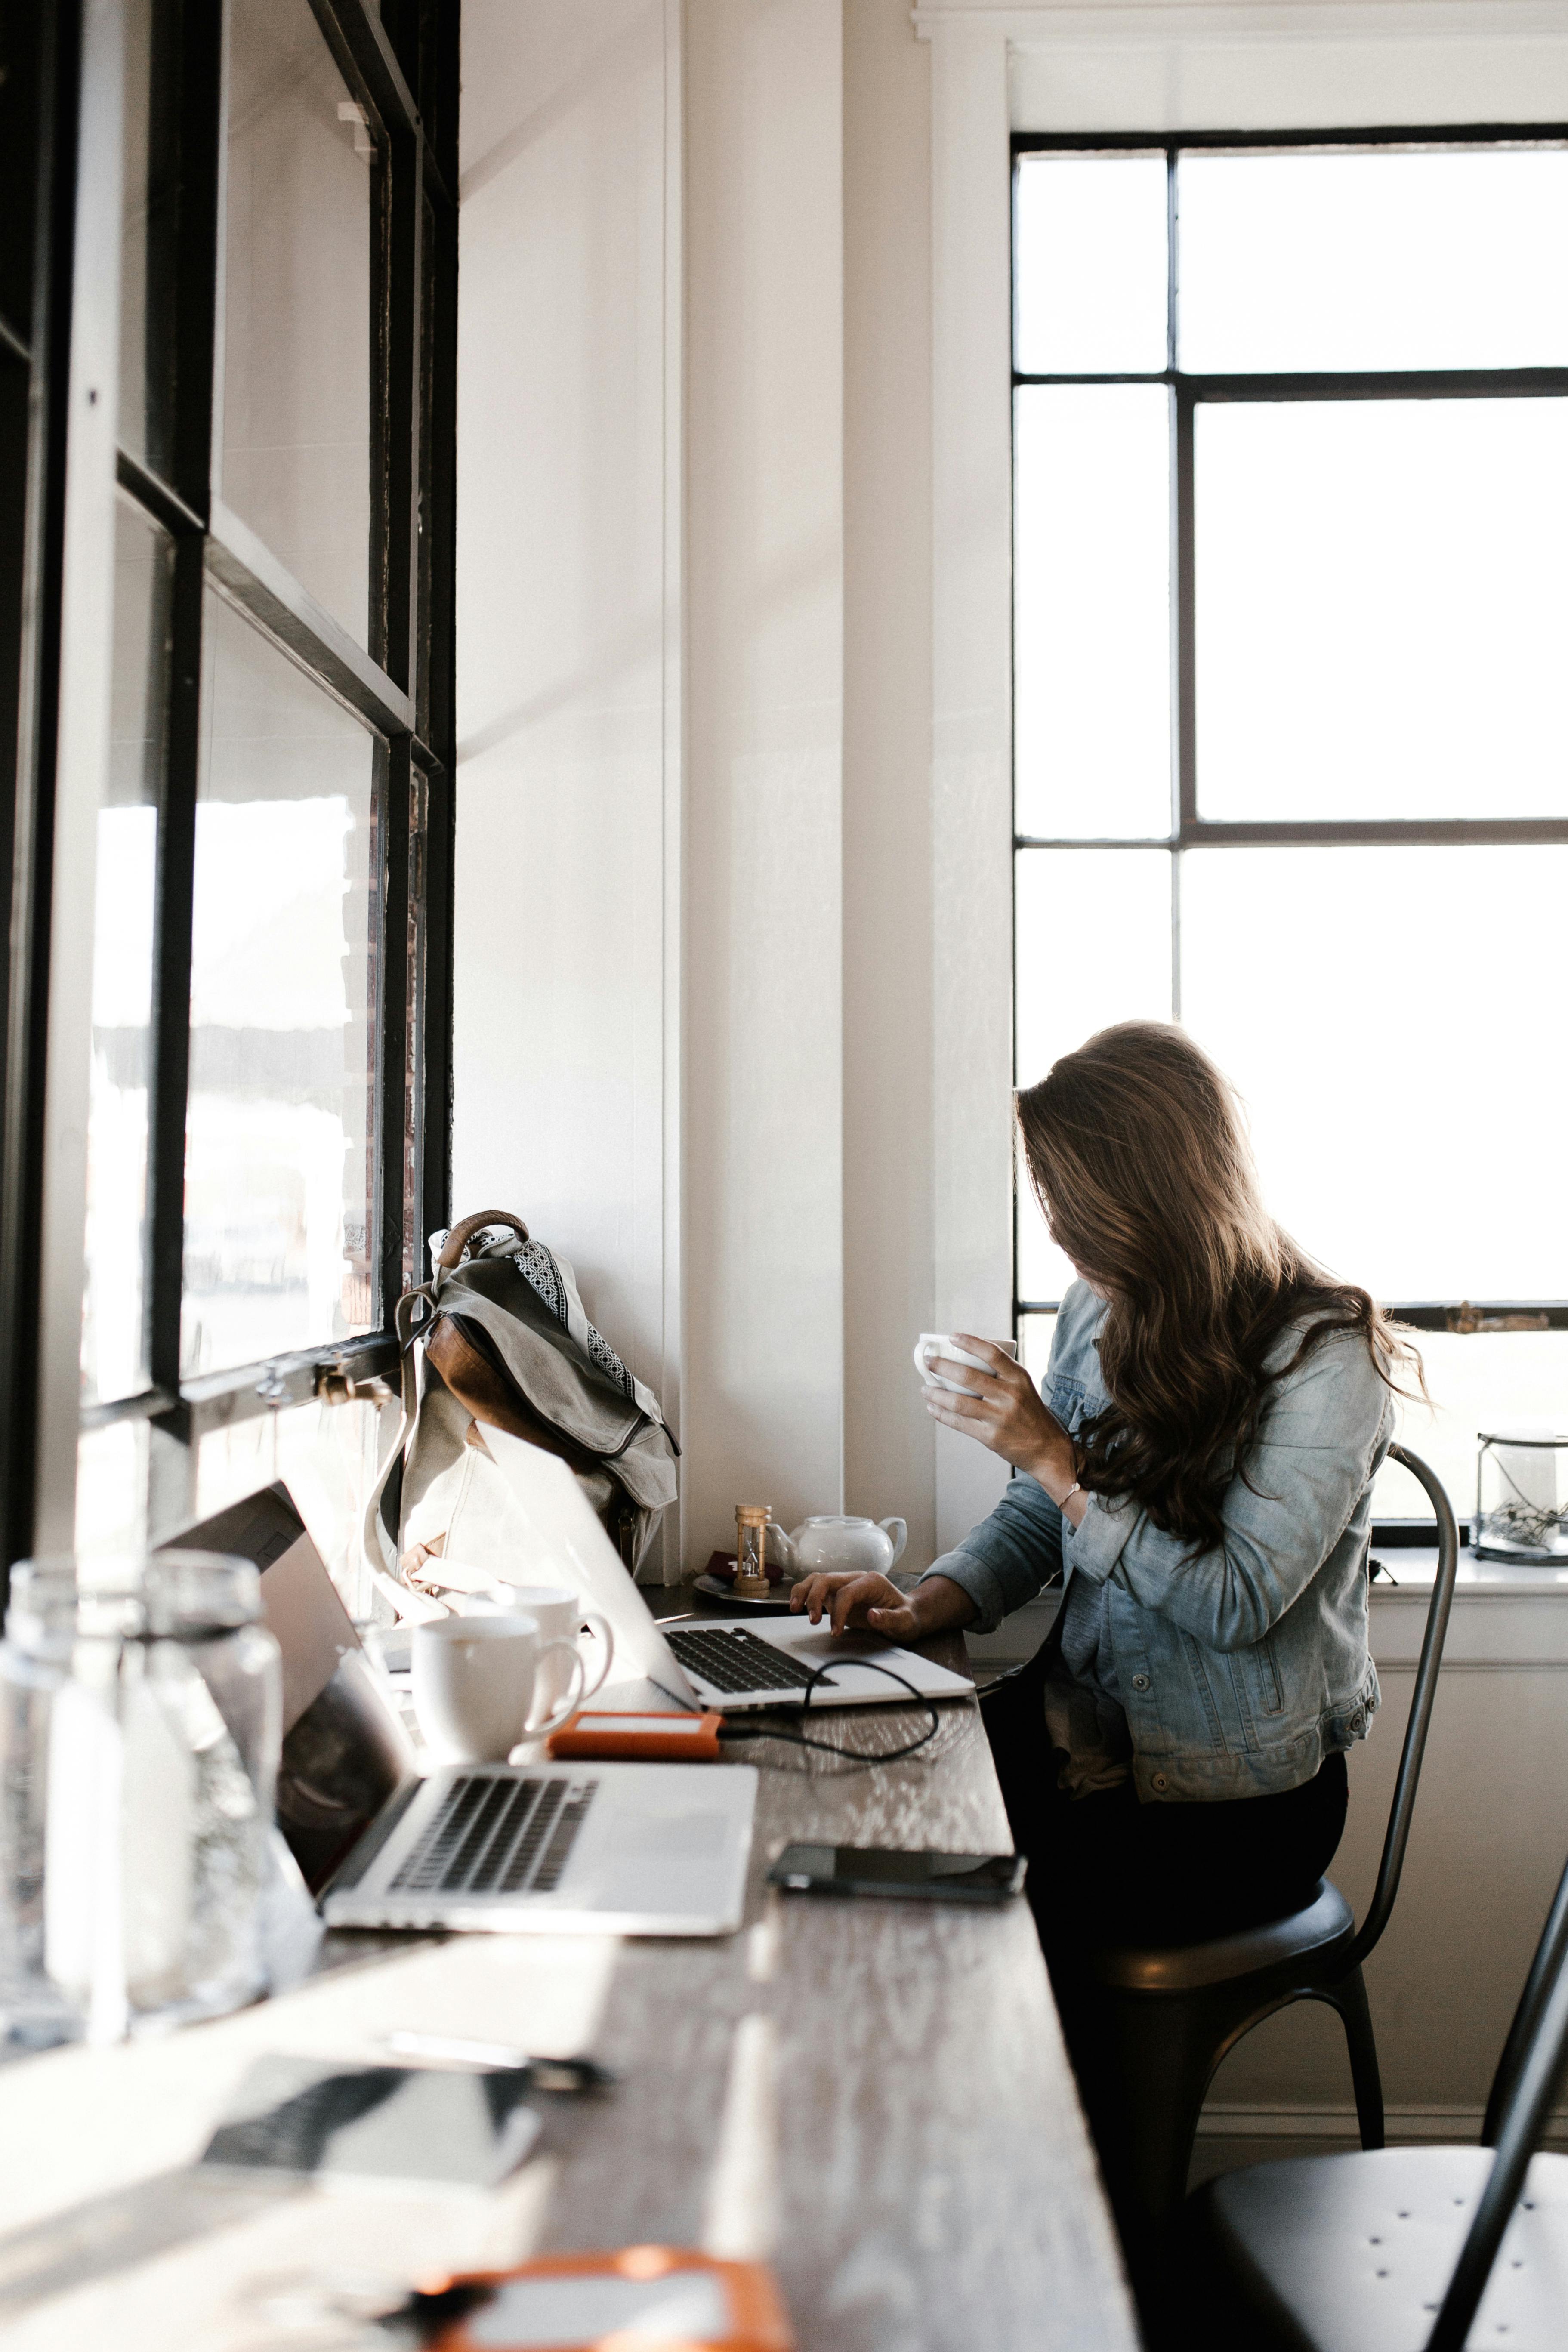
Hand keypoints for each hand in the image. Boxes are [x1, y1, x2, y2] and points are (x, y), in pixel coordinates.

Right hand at [789, 1571, 976, 1639]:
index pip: (847, 1592)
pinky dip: (805, 1595)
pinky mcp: (838, 1594)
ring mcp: (845, 1584)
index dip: (838, 1611)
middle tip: (812, 1620)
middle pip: (827, 1579)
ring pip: (818, 1579)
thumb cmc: (906, 1616)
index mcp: (872, 1581)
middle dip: (815, 1597)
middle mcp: (856, 1578)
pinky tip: (798, 1606)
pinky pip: (817, 1589)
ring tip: (794, 1608)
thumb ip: (890, 1618)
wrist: (907, 1614)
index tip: (835, 1631)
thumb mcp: (905, 1621)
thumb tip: (872, 1616)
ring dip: (804, 1592)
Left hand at [921, 1336, 1079, 1504]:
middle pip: (968, 1376)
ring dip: (936, 1393)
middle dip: (942, 1367)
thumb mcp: (1024, 1388)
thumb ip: (1002, 1376)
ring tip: (925, 1388)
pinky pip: (959, 1422)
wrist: (1048, 1449)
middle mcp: (1010, 1395)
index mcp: (1019, 1378)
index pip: (992, 1353)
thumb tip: (965, 1361)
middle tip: (928, 1362)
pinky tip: (932, 1408)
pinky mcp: (990, 1437)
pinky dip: (942, 1414)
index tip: (952, 1336)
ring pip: (959, 1401)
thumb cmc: (1031, 1414)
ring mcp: (999, 1417)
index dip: (970, 1342)